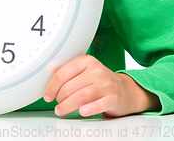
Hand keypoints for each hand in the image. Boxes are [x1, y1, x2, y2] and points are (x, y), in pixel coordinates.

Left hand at [43, 55, 159, 116]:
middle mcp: (96, 70)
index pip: (62, 73)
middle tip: (56, 105)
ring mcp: (106, 84)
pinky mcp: (113, 98)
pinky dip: (88, 110)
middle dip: (59, 99)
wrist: (126, 90)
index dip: (51, 86)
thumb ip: (68, 71)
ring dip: (67, 107)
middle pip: (69, 87)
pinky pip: (98, 105)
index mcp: (86, 61)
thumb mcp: (84, 71)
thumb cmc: (100, 81)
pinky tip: (81, 112)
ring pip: (79, 97)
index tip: (47, 95)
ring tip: (61, 110)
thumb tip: (49, 70)